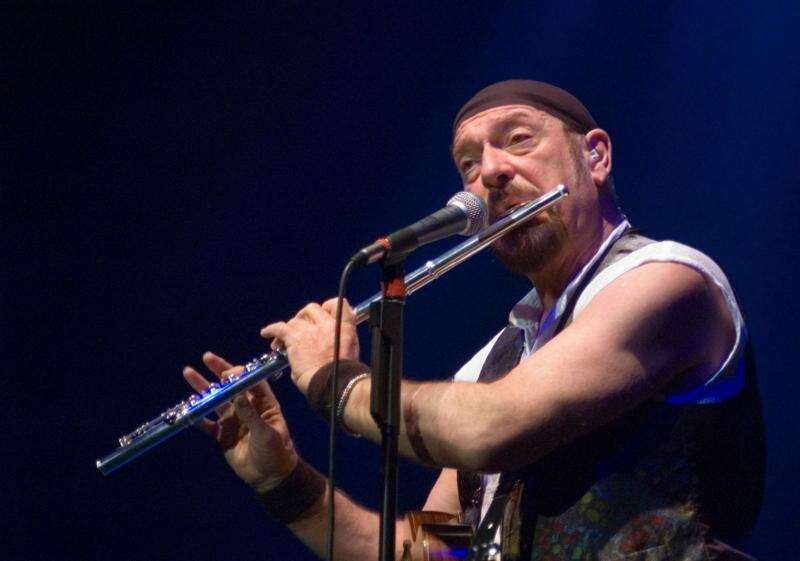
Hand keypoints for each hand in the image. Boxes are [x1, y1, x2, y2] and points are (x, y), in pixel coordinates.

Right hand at [183, 352, 297, 491]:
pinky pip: (207, 424)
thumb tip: (237, 394)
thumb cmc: (277, 452)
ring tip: (189, 373)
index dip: (240, 374)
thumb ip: (251, 414)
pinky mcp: (222, 435)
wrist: (270, 477)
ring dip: (203, 389)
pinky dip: (197, 417)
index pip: (251, 382)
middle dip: (219, 371)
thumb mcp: (267, 432)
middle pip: (231, 385)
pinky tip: (186, 409)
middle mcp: (247, 407)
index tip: (227, 373)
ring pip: (215, 401)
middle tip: (206, 357)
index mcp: (264, 403)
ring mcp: (234, 420)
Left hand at [260, 298, 359, 395]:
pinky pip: (279, 328)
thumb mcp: (349, 354)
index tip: (322, 317)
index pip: (336, 304)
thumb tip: (320, 348)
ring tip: (282, 342)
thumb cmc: (342, 375)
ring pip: (295, 320)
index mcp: (344, 326)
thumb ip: (337, 343)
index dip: (327, 309)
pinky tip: (265, 333)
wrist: (334, 383)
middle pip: (311, 309)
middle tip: (299, 331)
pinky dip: (271, 330)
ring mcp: (311, 329)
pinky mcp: (295, 337)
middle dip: (304, 318)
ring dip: (289, 329)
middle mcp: (327, 323)